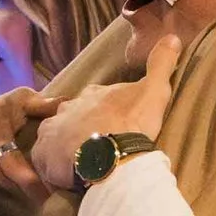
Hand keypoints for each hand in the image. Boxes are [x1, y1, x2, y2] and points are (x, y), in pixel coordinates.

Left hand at [31, 31, 183, 195]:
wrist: (112, 155)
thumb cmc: (132, 123)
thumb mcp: (154, 90)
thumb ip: (160, 65)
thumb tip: (172, 37)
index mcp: (92, 95)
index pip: (93, 101)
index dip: (101, 114)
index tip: (111, 127)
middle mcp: (68, 108)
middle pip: (71, 118)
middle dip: (80, 130)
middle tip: (96, 149)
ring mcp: (52, 131)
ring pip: (56, 138)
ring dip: (65, 148)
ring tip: (81, 166)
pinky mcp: (43, 155)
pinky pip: (45, 162)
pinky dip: (53, 168)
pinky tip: (66, 177)